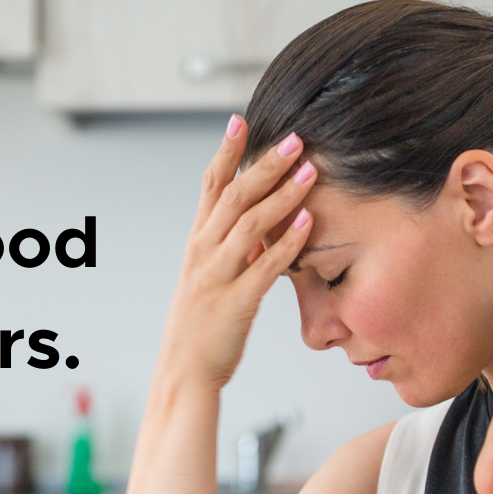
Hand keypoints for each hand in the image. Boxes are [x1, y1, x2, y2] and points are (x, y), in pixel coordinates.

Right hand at [157, 116, 316, 390]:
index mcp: (197, 242)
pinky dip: (288, 241)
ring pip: (250, 224)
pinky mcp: (236, 303)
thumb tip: (258, 219)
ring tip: (310, 170)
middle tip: (295, 138)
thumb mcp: (209, 278)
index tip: (241, 120)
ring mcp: (218, 277)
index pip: (209, 186)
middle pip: (233, 196)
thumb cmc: (200, 327)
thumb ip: (229, 247)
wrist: (183, 373)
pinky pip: (265, 266)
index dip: (225, 151)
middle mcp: (203, 253)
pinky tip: (309, 221)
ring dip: (282, 194)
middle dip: (265, 164)